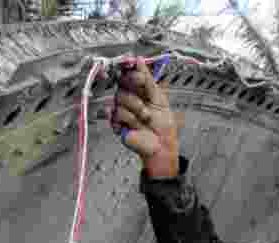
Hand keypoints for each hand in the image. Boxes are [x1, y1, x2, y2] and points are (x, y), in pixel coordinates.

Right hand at [110, 55, 179, 176]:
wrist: (162, 145)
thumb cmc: (162, 125)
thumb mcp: (159, 99)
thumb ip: (148, 80)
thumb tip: (140, 61)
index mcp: (139, 90)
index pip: (129, 73)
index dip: (132, 72)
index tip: (139, 74)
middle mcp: (129, 97)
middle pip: (122, 83)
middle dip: (138, 93)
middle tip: (147, 103)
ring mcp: (122, 109)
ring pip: (120, 98)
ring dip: (137, 110)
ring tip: (145, 119)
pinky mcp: (116, 122)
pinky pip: (117, 113)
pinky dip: (130, 120)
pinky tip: (135, 125)